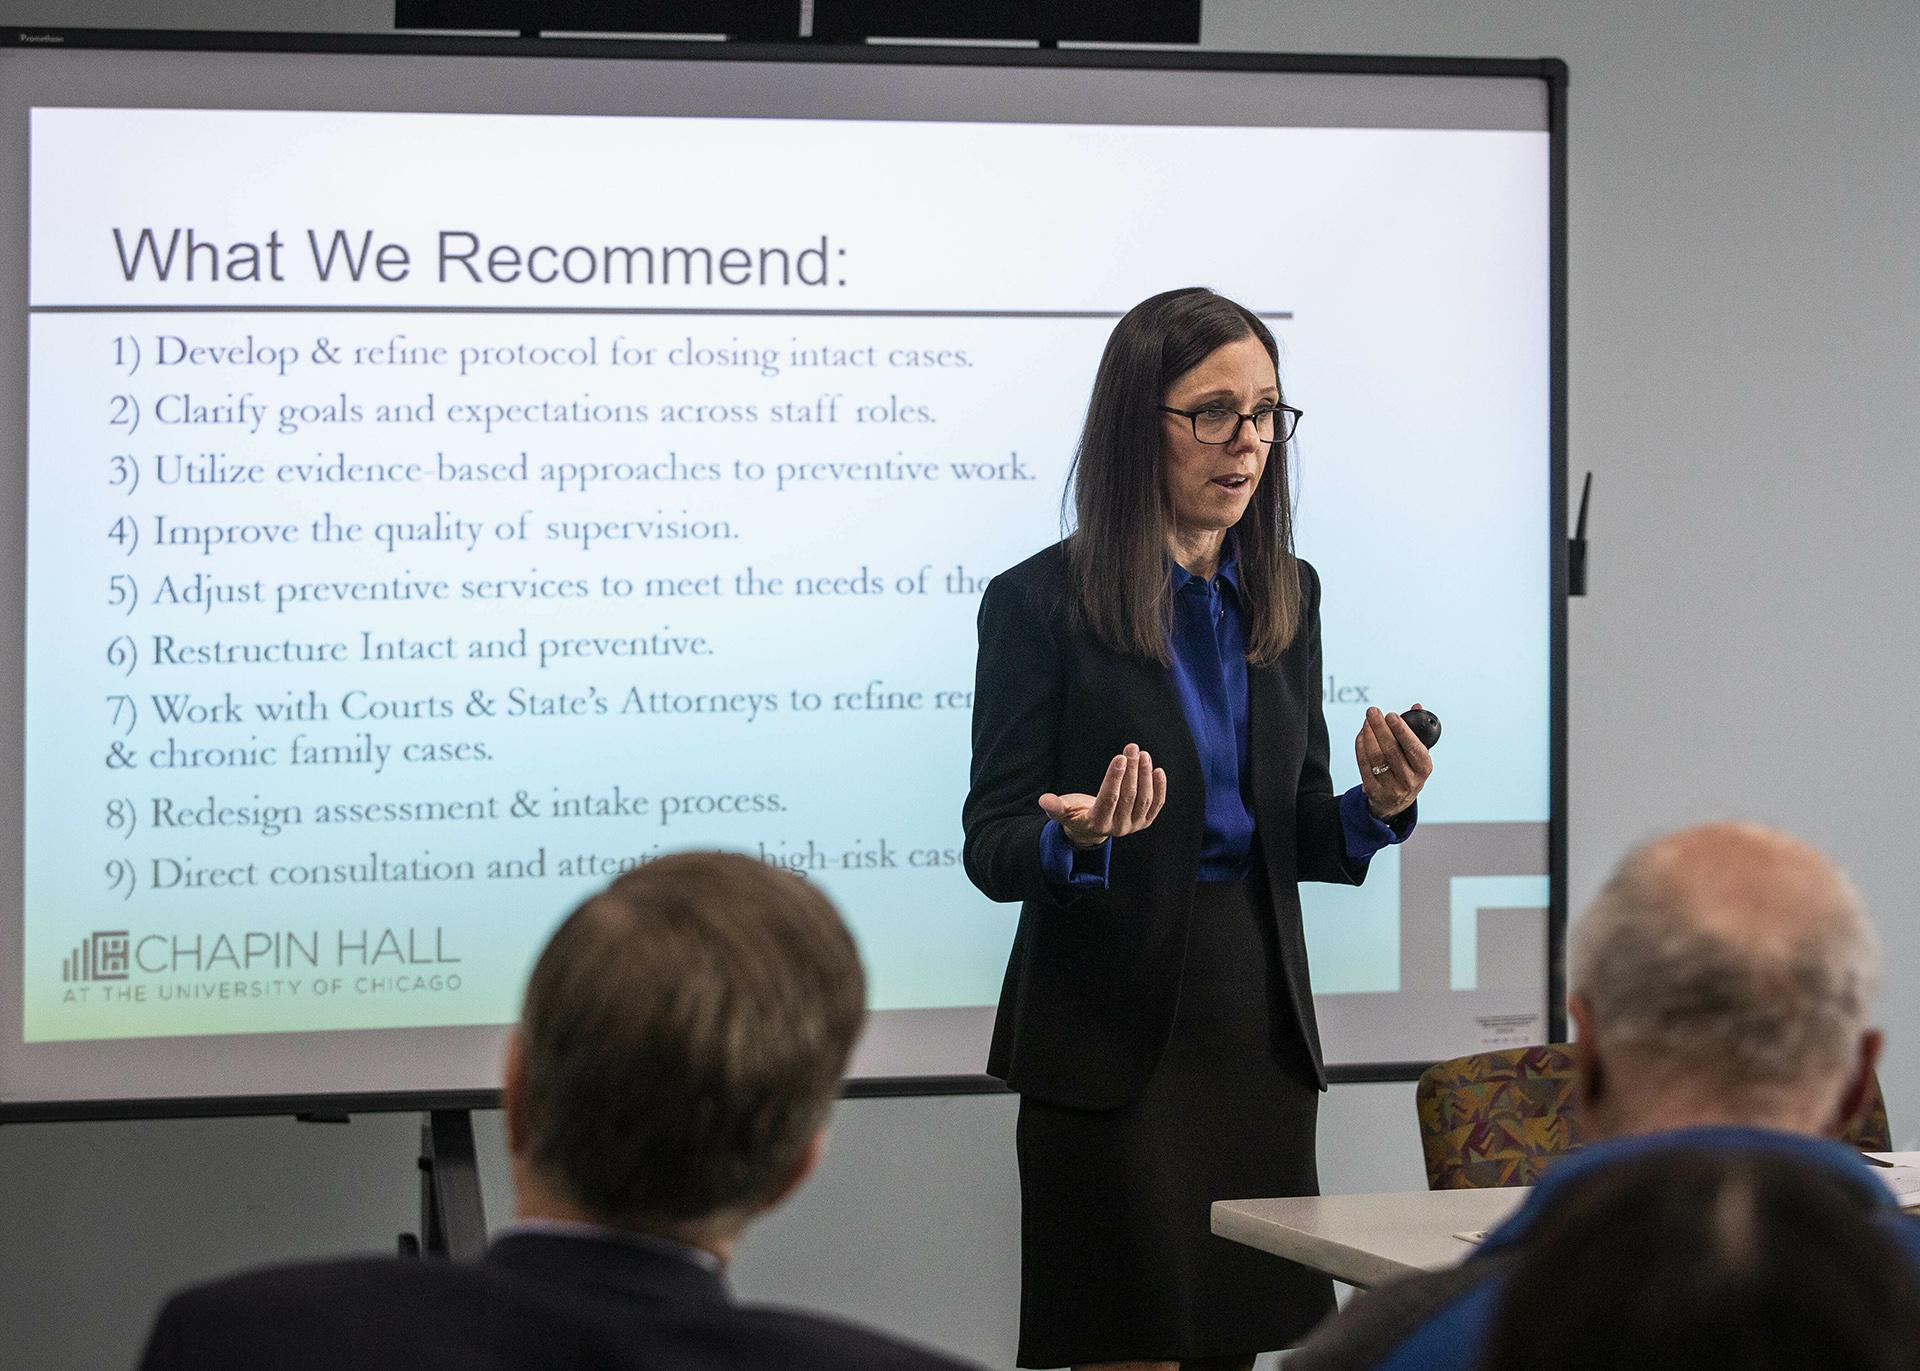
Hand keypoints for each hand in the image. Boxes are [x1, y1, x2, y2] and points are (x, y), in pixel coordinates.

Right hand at [1039, 743, 1166, 847]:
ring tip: (1143, 754)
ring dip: (1144, 775)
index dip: (1115, 778)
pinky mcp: (1144, 822)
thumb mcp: (1063, 812)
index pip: (1109, 799)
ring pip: (1144, 799)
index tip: (1120, 757)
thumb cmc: (1075, 814)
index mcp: (1097, 823)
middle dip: (1131, 770)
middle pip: (1128, 796)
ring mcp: (1133, 826)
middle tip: (1132, 748)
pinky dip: (1159, 788)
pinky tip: (1158, 770)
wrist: (1092, 828)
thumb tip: (1044, 800)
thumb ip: (1055, 807)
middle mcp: (1117, 828)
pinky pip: (1155, 805)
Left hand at [1357, 704, 1433, 819]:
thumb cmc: (1408, 770)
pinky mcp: (1374, 791)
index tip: (1391, 715)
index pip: (1414, 748)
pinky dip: (1361, 747)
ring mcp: (1391, 788)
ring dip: (1368, 736)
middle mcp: (1410, 780)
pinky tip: (1361, 735)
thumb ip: (1417, 730)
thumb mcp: (1417, 754)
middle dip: (1380, 728)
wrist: (1395, 801)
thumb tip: (1416, 706)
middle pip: (1391, 751)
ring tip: (1366, 721)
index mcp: (1424, 768)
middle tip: (1372, 712)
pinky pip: (1364, 765)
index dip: (1402, 731)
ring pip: (1376, 757)